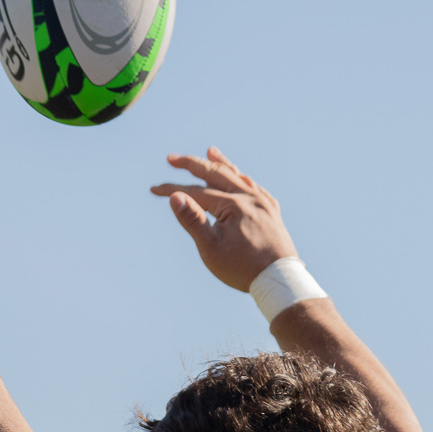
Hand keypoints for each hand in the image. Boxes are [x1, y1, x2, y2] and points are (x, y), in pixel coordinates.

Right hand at [150, 147, 297, 290]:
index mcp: (233, 205)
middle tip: (171, 158)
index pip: (196, 191)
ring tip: (210, 151)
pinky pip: (254, 186)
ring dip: (220, 163)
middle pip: (216, 174)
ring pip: (238, 176)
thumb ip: (192, 219)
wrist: (279, 280)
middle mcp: (249, 197)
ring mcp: (263, 202)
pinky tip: (239, 177)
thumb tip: (175, 196)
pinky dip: (242, 178)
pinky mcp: (272, 211)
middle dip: (192, 164)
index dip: (173, 189)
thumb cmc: (242, 268)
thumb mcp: (211, 248)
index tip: (154, 189)